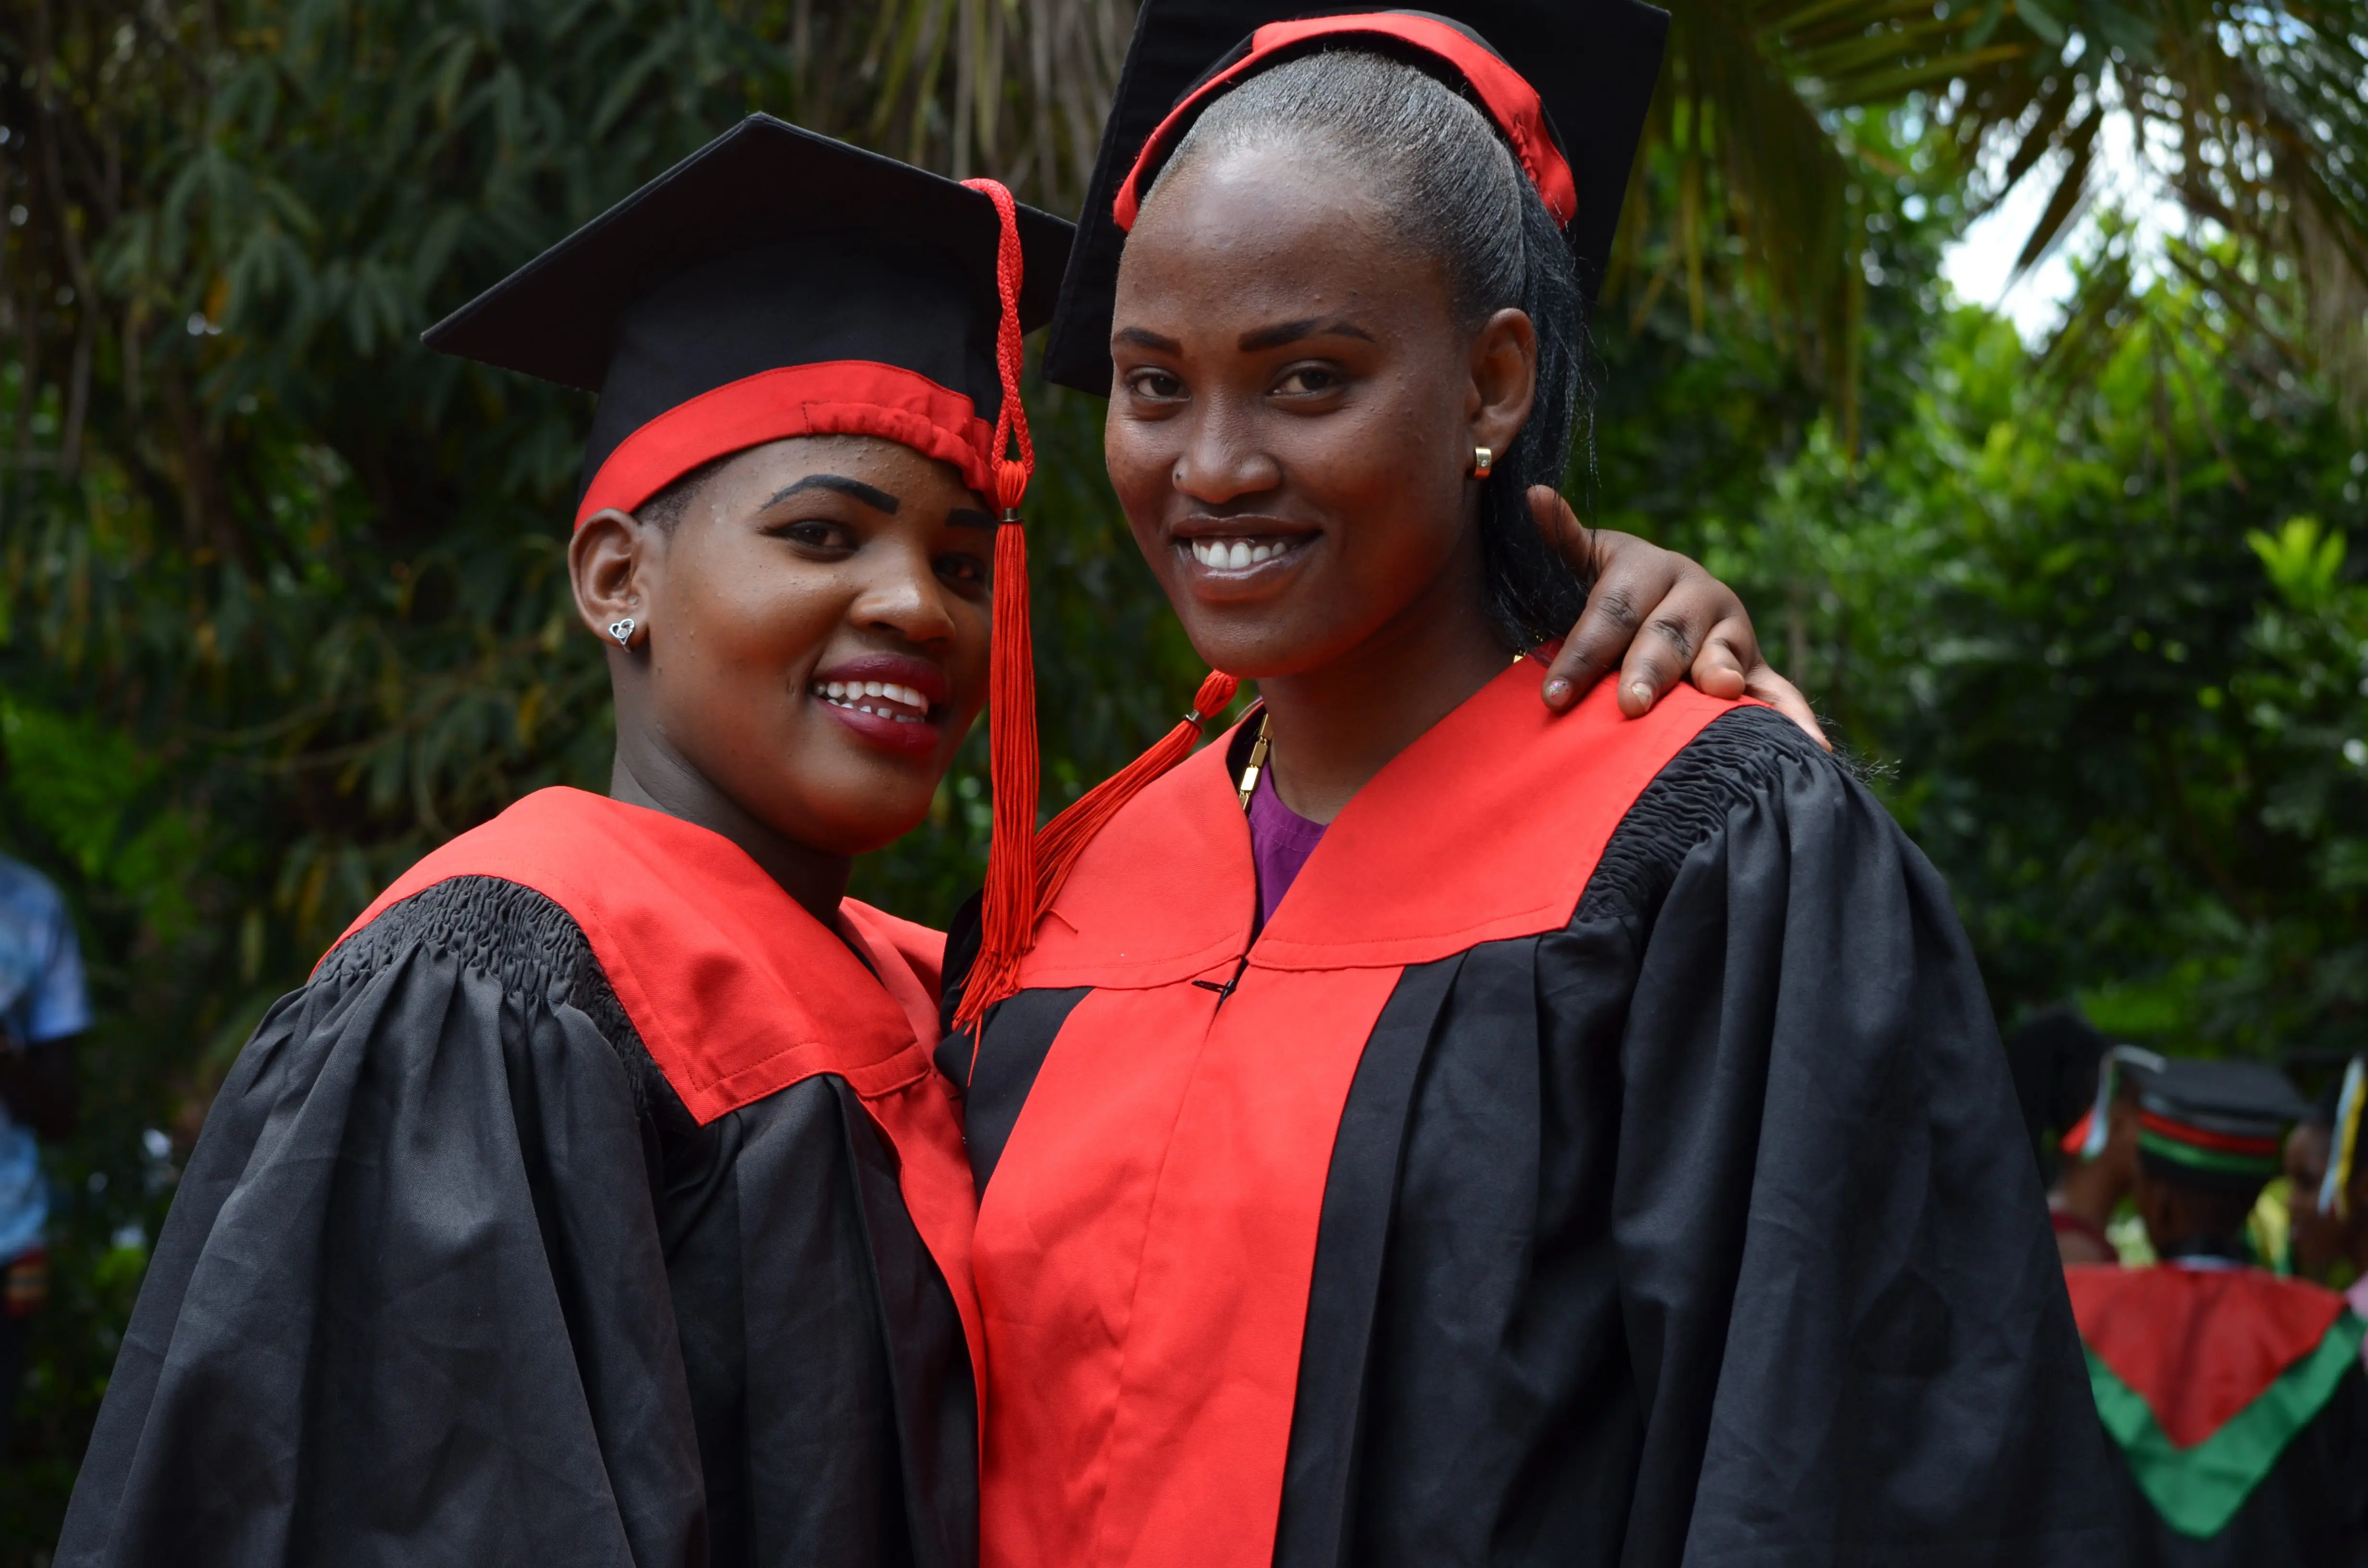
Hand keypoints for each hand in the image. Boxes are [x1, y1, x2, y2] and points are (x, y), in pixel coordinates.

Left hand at [1529, 486, 1826, 750]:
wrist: (1661, 603)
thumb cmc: (1610, 595)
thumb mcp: (1585, 566)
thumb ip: (1566, 541)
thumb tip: (1534, 493)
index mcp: (1651, 568)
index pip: (1612, 612)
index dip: (1583, 652)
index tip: (1554, 695)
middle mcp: (1698, 594)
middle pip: (1668, 635)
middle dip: (1649, 669)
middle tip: (1629, 704)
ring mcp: (1732, 632)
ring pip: (1723, 656)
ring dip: (1721, 674)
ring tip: (1719, 692)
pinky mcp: (1756, 668)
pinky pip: (1778, 693)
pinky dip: (1795, 718)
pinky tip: (1813, 746)